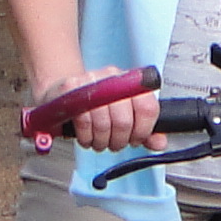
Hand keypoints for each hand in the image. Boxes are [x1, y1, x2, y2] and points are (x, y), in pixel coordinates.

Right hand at [30, 70, 162, 152]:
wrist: (61, 92)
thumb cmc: (94, 106)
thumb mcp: (123, 116)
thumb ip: (143, 130)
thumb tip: (159, 143)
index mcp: (130, 81)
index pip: (147, 107)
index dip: (143, 131)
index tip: (135, 139)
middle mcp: (112, 76)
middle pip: (124, 120)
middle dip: (119, 141)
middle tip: (113, 144)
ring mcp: (90, 80)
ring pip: (104, 124)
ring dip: (101, 142)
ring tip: (98, 141)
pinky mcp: (71, 88)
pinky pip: (84, 122)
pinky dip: (86, 138)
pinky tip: (87, 137)